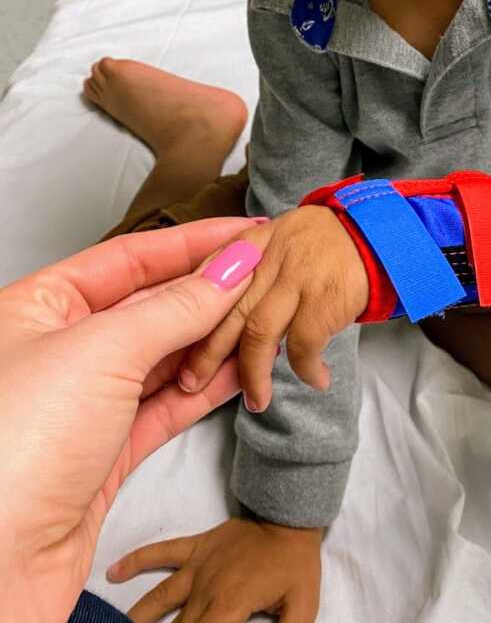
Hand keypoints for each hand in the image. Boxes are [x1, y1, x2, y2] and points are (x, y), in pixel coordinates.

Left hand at [0, 217, 262, 622]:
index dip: (191, 243)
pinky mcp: (108, 454)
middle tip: (266, 273)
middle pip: (150, 304)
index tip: (244, 234)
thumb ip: (175, 307)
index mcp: (37, 308)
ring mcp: (85, 404)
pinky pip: (169, 405)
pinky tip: (243, 366)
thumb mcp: (102, 351)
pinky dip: (209, 386)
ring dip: (216, 339)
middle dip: (208, 290)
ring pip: (164, 356)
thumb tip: (229, 268)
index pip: (128, 257)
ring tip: (265, 317)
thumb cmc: (12, 450)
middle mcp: (59, 351)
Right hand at [108, 515, 322, 622]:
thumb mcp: (303, 607)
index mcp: (229, 605)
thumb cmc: (296, 565)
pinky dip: (136, 560)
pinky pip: (162, 551)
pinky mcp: (196, 546)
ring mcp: (197, 565)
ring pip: (160, 599)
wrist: (290, 517)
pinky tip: (113, 572)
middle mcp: (205, 588)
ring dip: (139, 618)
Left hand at [180, 206, 368, 409]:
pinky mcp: (324, 298)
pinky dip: (304, 370)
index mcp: (255, 240)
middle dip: (207, 352)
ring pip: (257, 334)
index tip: (181, 343)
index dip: (188, 309)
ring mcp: (296, 275)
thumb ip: (251, 266)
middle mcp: (269, 253)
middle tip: (192, 384)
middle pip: (224, 309)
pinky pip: (301, 345)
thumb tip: (215, 307)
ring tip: (257, 401)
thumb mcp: (284, 239)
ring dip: (253, 374)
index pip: (207, 274)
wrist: (387, 231)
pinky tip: (315, 380)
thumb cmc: (334, 244)